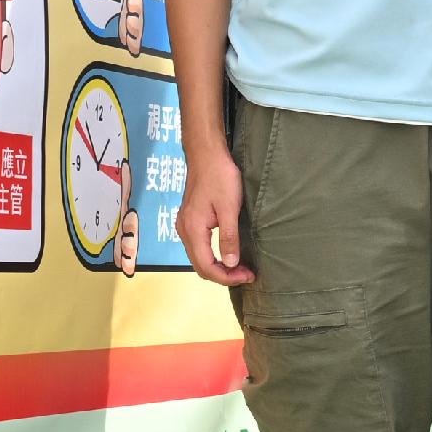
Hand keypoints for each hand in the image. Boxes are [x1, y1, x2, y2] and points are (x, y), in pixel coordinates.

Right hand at [178, 140, 252, 286]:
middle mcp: (184, 231)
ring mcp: (185, 225)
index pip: (206, 266)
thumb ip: (229, 237)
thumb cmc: (220, 176)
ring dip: (218, 266)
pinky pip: (198, 247)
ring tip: (239, 267)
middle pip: (200, 266)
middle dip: (223, 275)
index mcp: (193, 229)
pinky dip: (212, 256)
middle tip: (246, 274)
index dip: (227, 277)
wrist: (206, 154)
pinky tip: (227, 253)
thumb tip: (231, 264)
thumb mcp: (229, 207)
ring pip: (198, 258)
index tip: (247, 275)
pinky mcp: (190, 220)